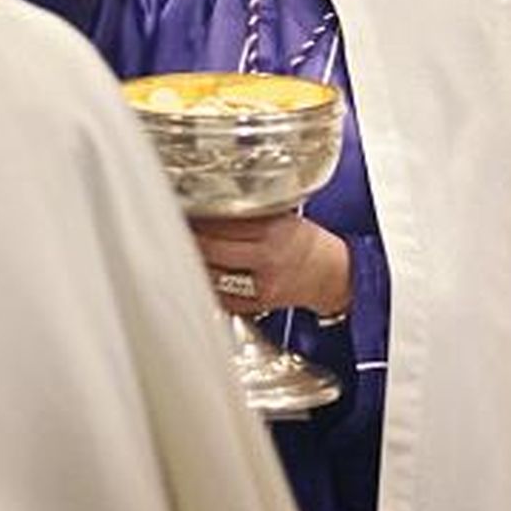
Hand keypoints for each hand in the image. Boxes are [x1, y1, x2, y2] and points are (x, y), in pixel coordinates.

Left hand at [191, 212, 351, 317]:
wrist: (336, 275)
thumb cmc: (307, 242)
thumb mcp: (284, 219)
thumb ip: (250, 216)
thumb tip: (208, 206)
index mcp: (275, 230)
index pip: (223, 223)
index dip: (199, 217)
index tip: (184, 211)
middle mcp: (268, 257)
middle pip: (212, 248)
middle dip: (190, 239)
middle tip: (174, 230)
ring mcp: (264, 284)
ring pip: (213, 275)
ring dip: (195, 263)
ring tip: (184, 252)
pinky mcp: (261, 304)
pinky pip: (224, 297)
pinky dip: (209, 286)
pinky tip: (203, 275)